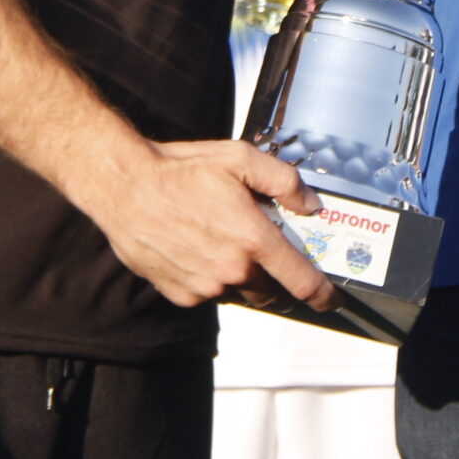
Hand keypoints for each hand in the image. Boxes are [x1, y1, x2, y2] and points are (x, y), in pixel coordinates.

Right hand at [87, 138, 337, 311]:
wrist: (126, 186)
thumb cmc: (181, 170)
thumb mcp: (241, 158)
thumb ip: (285, 182)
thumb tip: (310, 205)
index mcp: (253, 239)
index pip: (302, 281)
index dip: (323, 295)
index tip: (332, 299)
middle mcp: (232, 270)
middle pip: (272, 292)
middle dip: (277, 279)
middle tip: (267, 254)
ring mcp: (206, 287)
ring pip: (239, 292)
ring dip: (242, 275)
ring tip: (223, 240)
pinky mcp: (181, 294)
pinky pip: (208, 293)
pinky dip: (212, 278)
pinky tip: (198, 248)